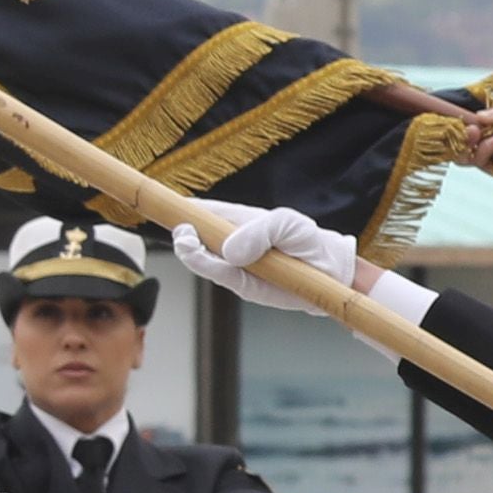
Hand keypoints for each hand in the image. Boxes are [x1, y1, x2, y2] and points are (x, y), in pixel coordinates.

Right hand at [169, 199, 365, 301]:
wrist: (331, 272)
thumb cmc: (308, 240)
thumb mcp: (287, 223)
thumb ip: (259, 230)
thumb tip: (228, 249)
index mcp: (236, 221)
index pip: (201, 211)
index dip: (180, 208)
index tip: (161, 205)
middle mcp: (230, 244)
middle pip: (194, 238)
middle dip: (183, 235)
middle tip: (184, 232)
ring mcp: (234, 266)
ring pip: (202, 260)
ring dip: (193, 253)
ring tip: (191, 244)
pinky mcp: (243, 287)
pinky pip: (222, 278)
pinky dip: (212, 269)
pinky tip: (208, 260)